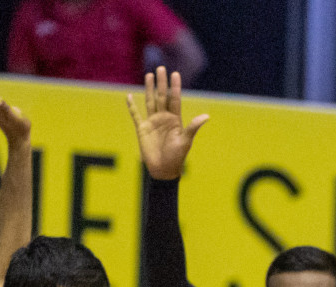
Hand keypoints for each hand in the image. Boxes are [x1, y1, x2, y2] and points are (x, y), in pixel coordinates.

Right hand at [126, 66, 207, 180]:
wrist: (163, 170)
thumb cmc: (177, 157)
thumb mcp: (186, 141)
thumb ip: (193, 127)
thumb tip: (206, 116)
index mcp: (175, 119)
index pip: (175, 99)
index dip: (175, 87)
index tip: (176, 73)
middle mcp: (164, 118)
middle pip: (162, 96)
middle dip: (162, 82)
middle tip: (161, 68)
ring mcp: (152, 122)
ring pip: (150, 101)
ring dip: (149, 89)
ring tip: (149, 75)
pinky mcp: (142, 129)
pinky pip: (136, 115)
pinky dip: (132, 106)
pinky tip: (129, 96)